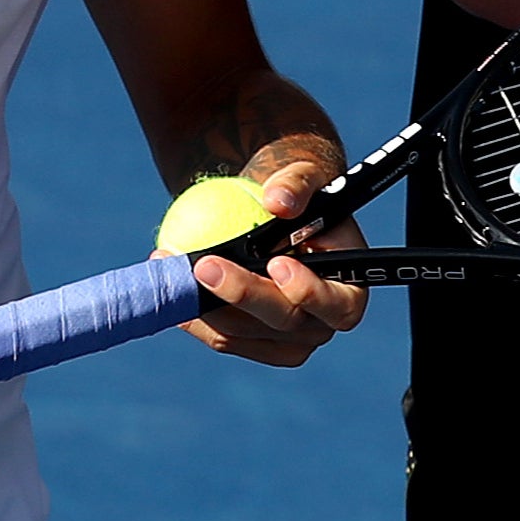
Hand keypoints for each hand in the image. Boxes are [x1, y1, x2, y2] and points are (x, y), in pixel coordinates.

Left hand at [177, 160, 368, 366]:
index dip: (308, 291)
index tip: (276, 262)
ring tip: (173, 267)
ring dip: (205, 305)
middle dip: (242, 295)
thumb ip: (297, 184)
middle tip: (205, 264)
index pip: (336, 304)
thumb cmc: (298, 193)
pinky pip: (222, 337)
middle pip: (283, 321)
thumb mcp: (304, 176)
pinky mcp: (252, 345)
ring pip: (243, 334)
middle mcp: (321, 324)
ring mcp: (286, 342)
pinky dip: (195, 315)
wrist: (274, 215)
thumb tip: (278, 201)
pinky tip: (171, 288)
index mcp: (348, 290)